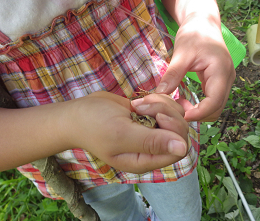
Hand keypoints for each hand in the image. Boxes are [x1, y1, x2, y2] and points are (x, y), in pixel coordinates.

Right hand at [64, 91, 188, 173]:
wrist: (77, 114)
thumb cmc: (94, 125)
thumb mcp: (121, 134)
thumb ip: (151, 141)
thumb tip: (183, 148)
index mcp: (146, 160)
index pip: (179, 149)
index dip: (174, 130)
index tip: (157, 116)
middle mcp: (151, 148)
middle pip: (180, 131)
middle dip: (167, 112)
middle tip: (143, 107)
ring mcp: (151, 132)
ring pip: (175, 116)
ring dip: (160, 104)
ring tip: (138, 104)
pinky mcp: (149, 118)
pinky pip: (166, 107)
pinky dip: (156, 99)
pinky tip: (139, 101)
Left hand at [155, 16, 235, 121]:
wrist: (203, 23)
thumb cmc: (194, 34)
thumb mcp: (181, 53)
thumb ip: (173, 74)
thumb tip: (160, 94)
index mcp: (221, 71)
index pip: (214, 101)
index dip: (199, 112)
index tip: (181, 116)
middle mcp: (227, 79)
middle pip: (217, 109)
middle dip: (198, 115)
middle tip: (176, 113)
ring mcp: (225, 82)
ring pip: (215, 107)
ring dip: (199, 112)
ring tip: (179, 106)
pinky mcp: (219, 83)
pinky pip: (212, 101)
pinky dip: (200, 106)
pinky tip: (184, 101)